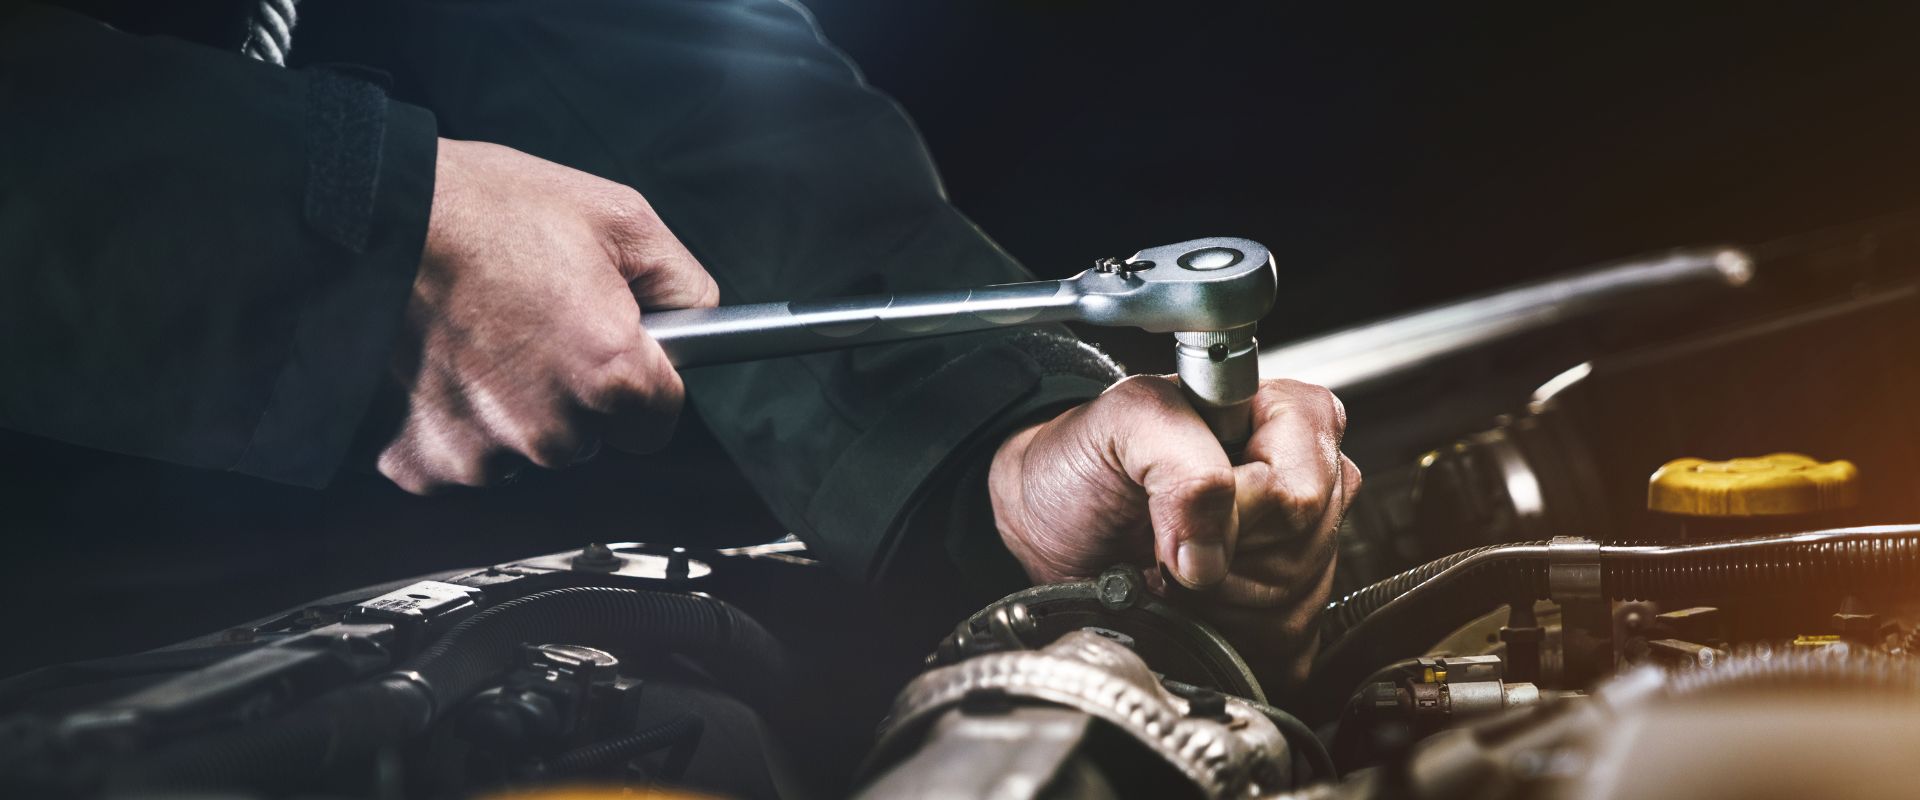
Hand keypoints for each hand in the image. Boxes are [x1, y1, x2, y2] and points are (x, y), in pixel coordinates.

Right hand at [378, 139, 717, 493]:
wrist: (373, 217)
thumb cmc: (490, 208)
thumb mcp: (620, 218)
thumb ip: (683, 284)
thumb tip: (703, 323)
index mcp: (610, 374)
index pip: (660, 422)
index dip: (643, 380)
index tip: (617, 347)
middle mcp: (551, 430)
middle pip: (593, 437)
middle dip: (578, 391)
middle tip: (540, 322)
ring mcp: (485, 453)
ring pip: (531, 450)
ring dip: (518, 409)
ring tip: (487, 335)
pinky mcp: (426, 460)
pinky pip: (463, 459)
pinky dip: (457, 422)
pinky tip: (445, 365)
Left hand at [988, 376, 1359, 684]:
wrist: (1052, 521)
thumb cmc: (1088, 460)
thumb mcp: (1124, 422)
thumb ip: (1181, 461)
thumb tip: (1210, 553)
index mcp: (1284, 415)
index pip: (1300, 486)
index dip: (1240, 508)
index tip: (1179, 507)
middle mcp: (1305, 477)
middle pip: (1300, 546)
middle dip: (1223, 554)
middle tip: (1167, 535)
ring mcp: (1304, 546)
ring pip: (1292, 598)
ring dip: (1216, 596)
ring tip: (1171, 563)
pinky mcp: (1287, 608)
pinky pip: (1280, 639)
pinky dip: (1220, 629)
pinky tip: (1189, 598)